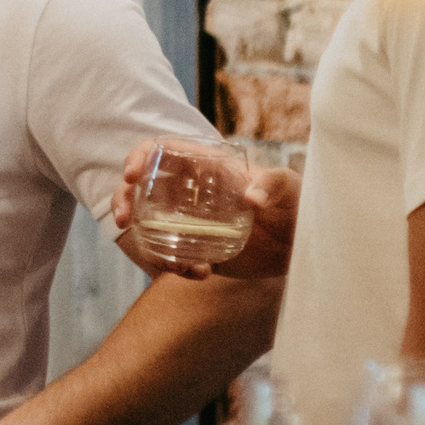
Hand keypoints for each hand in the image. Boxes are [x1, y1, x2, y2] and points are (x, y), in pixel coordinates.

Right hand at [109, 144, 300, 281]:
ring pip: (149, 225)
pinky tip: (199, 273)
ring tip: (173, 263)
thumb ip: (272, 185)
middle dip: (123, 200)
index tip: (131, 175)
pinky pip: (171, 255)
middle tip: (123, 219)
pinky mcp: (195, 249)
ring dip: (146, 243)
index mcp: (206, 167)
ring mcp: (189, 222)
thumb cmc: (296, 203)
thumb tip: (249, 198)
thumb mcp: (288, 187)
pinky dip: (174, 265)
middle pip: (142, 188)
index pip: (162, 152)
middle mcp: (190, 192)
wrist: (301, 245)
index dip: (140, 157)